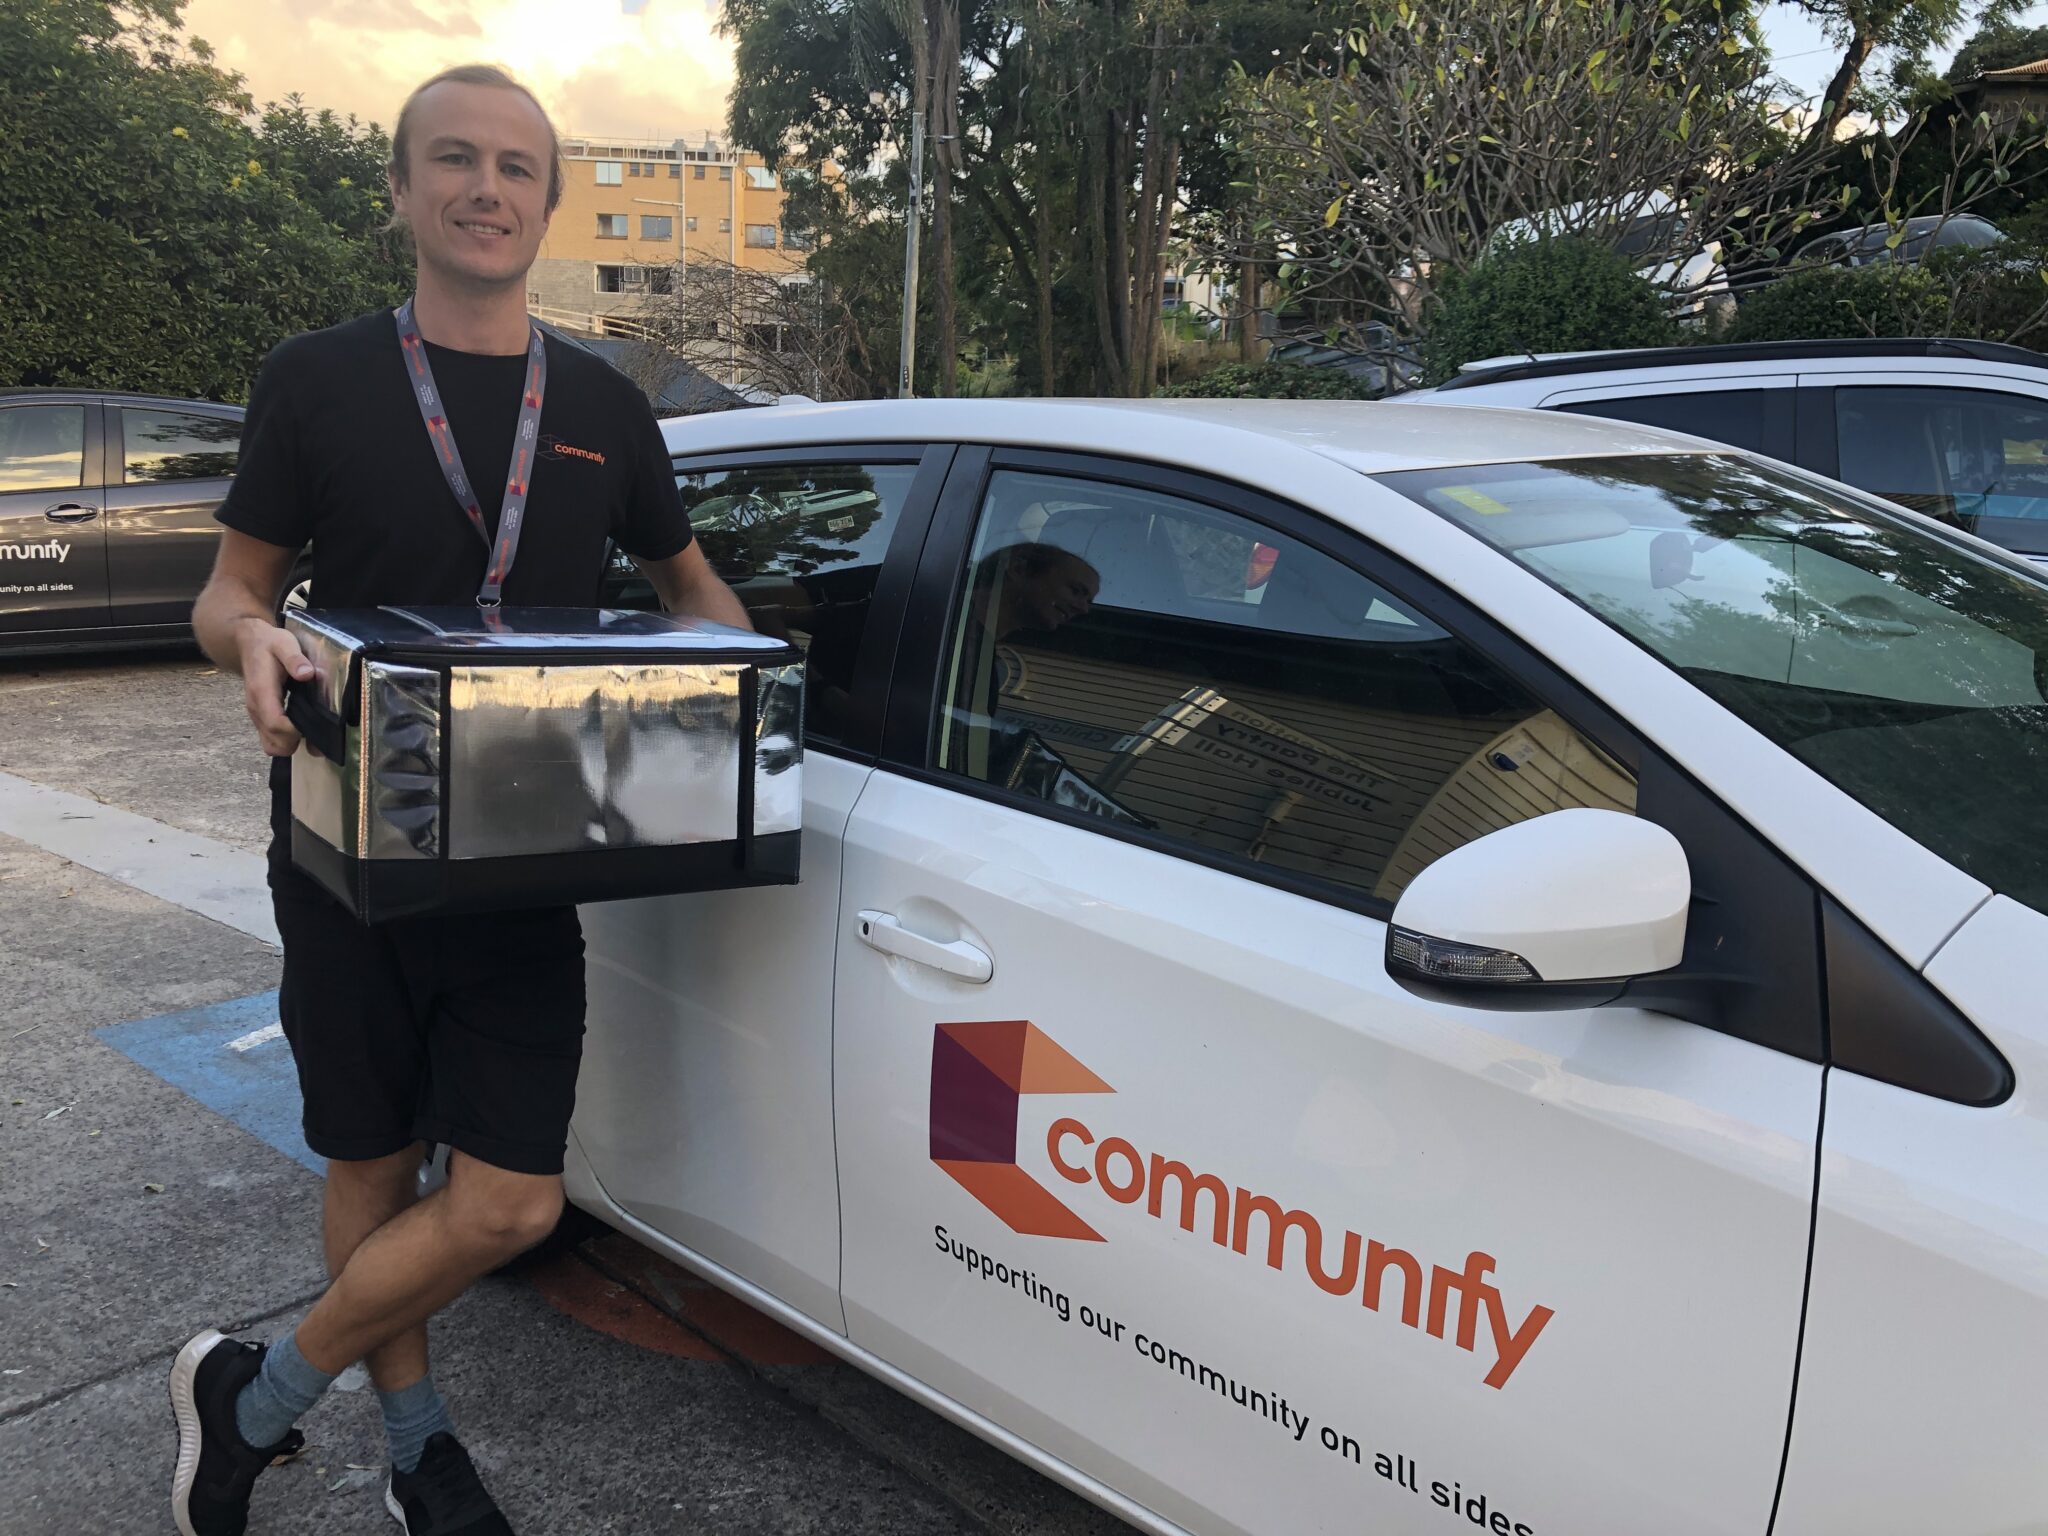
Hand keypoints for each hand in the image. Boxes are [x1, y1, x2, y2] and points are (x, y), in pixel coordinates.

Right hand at [238, 622, 315, 756]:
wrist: (250, 643)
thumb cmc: (270, 644)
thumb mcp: (284, 643)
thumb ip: (295, 658)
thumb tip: (307, 673)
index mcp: (261, 692)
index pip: (276, 724)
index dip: (296, 731)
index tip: (315, 725)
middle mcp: (256, 708)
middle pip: (274, 742)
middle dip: (297, 741)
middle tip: (318, 730)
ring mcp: (256, 715)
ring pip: (271, 745)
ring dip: (291, 744)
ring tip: (311, 731)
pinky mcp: (260, 718)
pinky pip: (270, 739)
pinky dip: (286, 741)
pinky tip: (301, 728)